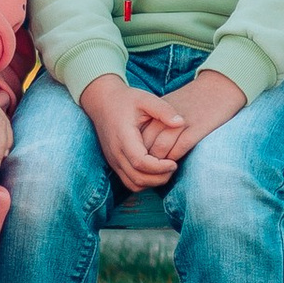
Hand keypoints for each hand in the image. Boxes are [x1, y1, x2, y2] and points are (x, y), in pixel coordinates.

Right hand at [80, 74, 184, 192]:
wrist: (102, 102)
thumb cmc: (126, 99)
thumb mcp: (146, 99)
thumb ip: (164, 110)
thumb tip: (181, 123)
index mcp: (123, 138)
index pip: (140, 163)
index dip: (159, 167)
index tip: (174, 163)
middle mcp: (116, 153)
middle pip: (137, 178)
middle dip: (159, 178)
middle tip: (174, 167)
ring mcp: (113, 160)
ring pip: (132, 183)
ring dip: (152, 182)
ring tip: (167, 170)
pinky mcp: (114, 162)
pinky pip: (128, 180)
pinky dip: (144, 181)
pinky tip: (156, 170)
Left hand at [143, 68, 249, 163]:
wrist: (220, 86)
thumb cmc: (196, 100)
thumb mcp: (170, 106)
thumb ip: (156, 122)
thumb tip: (147, 146)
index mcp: (156, 111)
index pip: (138, 136)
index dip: (139, 152)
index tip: (142, 160)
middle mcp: (165, 116)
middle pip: (146, 144)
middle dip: (147, 161)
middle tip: (150, 171)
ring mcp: (181, 122)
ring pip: (160, 149)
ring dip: (160, 164)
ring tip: (162, 170)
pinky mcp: (196, 128)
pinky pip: (179, 148)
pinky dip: (175, 159)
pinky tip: (175, 164)